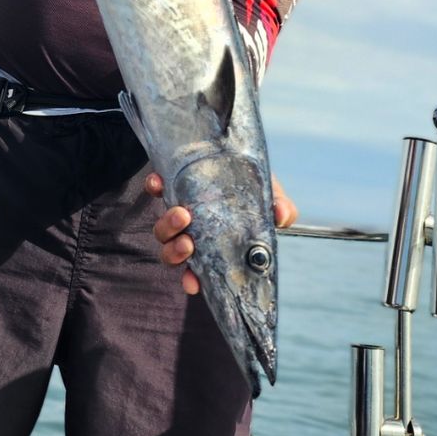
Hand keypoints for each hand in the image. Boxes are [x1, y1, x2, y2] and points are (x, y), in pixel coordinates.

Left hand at [146, 172, 296, 295]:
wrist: (236, 151)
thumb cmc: (253, 185)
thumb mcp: (270, 197)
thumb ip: (280, 209)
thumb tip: (282, 217)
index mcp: (214, 244)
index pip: (198, 270)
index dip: (192, 280)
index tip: (193, 284)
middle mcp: (192, 231)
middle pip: (173, 253)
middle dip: (176, 253)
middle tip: (188, 243)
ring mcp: (177, 209)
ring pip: (162, 230)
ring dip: (168, 227)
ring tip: (183, 215)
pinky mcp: (168, 183)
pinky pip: (154, 189)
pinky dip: (154, 187)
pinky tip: (159, 182)